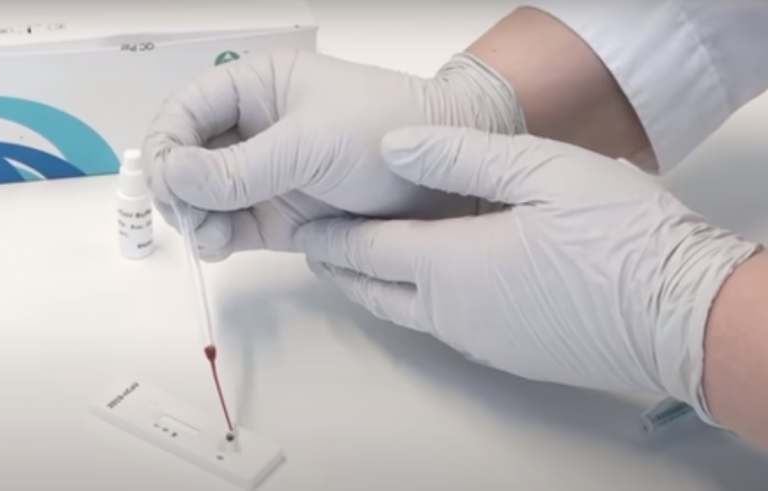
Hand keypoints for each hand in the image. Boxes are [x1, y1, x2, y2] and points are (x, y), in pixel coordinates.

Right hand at [142, 49, 525, 261]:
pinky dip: (215, 238)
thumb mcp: (308, 143)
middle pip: (185, 158)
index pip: (186, 111)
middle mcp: (251, 131)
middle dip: (177, 186)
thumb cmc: (385, 132)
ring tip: (209, 235)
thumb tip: (170, 175)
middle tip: (186, 213)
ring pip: (202, 198)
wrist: (447, 177)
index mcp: (255, 89)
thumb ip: (238, 166)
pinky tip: (218, 245)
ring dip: (194, 217)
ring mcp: (262, 176)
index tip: (166, 179)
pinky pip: (228, 227)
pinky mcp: (275, 217)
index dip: (166, 143)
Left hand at [294, 126, 759, 421]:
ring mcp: (481, 341)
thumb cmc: (622, 241)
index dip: (332, 237)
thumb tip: (394, 149)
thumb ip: (459, 158)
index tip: (306, 227)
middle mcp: (455, 312)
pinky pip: (444, 328)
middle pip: (376, 291)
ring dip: (378, 288)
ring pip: (407, 314)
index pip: (368, 251)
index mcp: (453, 265)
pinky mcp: (510, 356)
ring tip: (364, 266)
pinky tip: (431, 287)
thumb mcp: (543, 171)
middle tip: (319, 251)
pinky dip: (417, 303)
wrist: (684, 318)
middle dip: (341, 269)